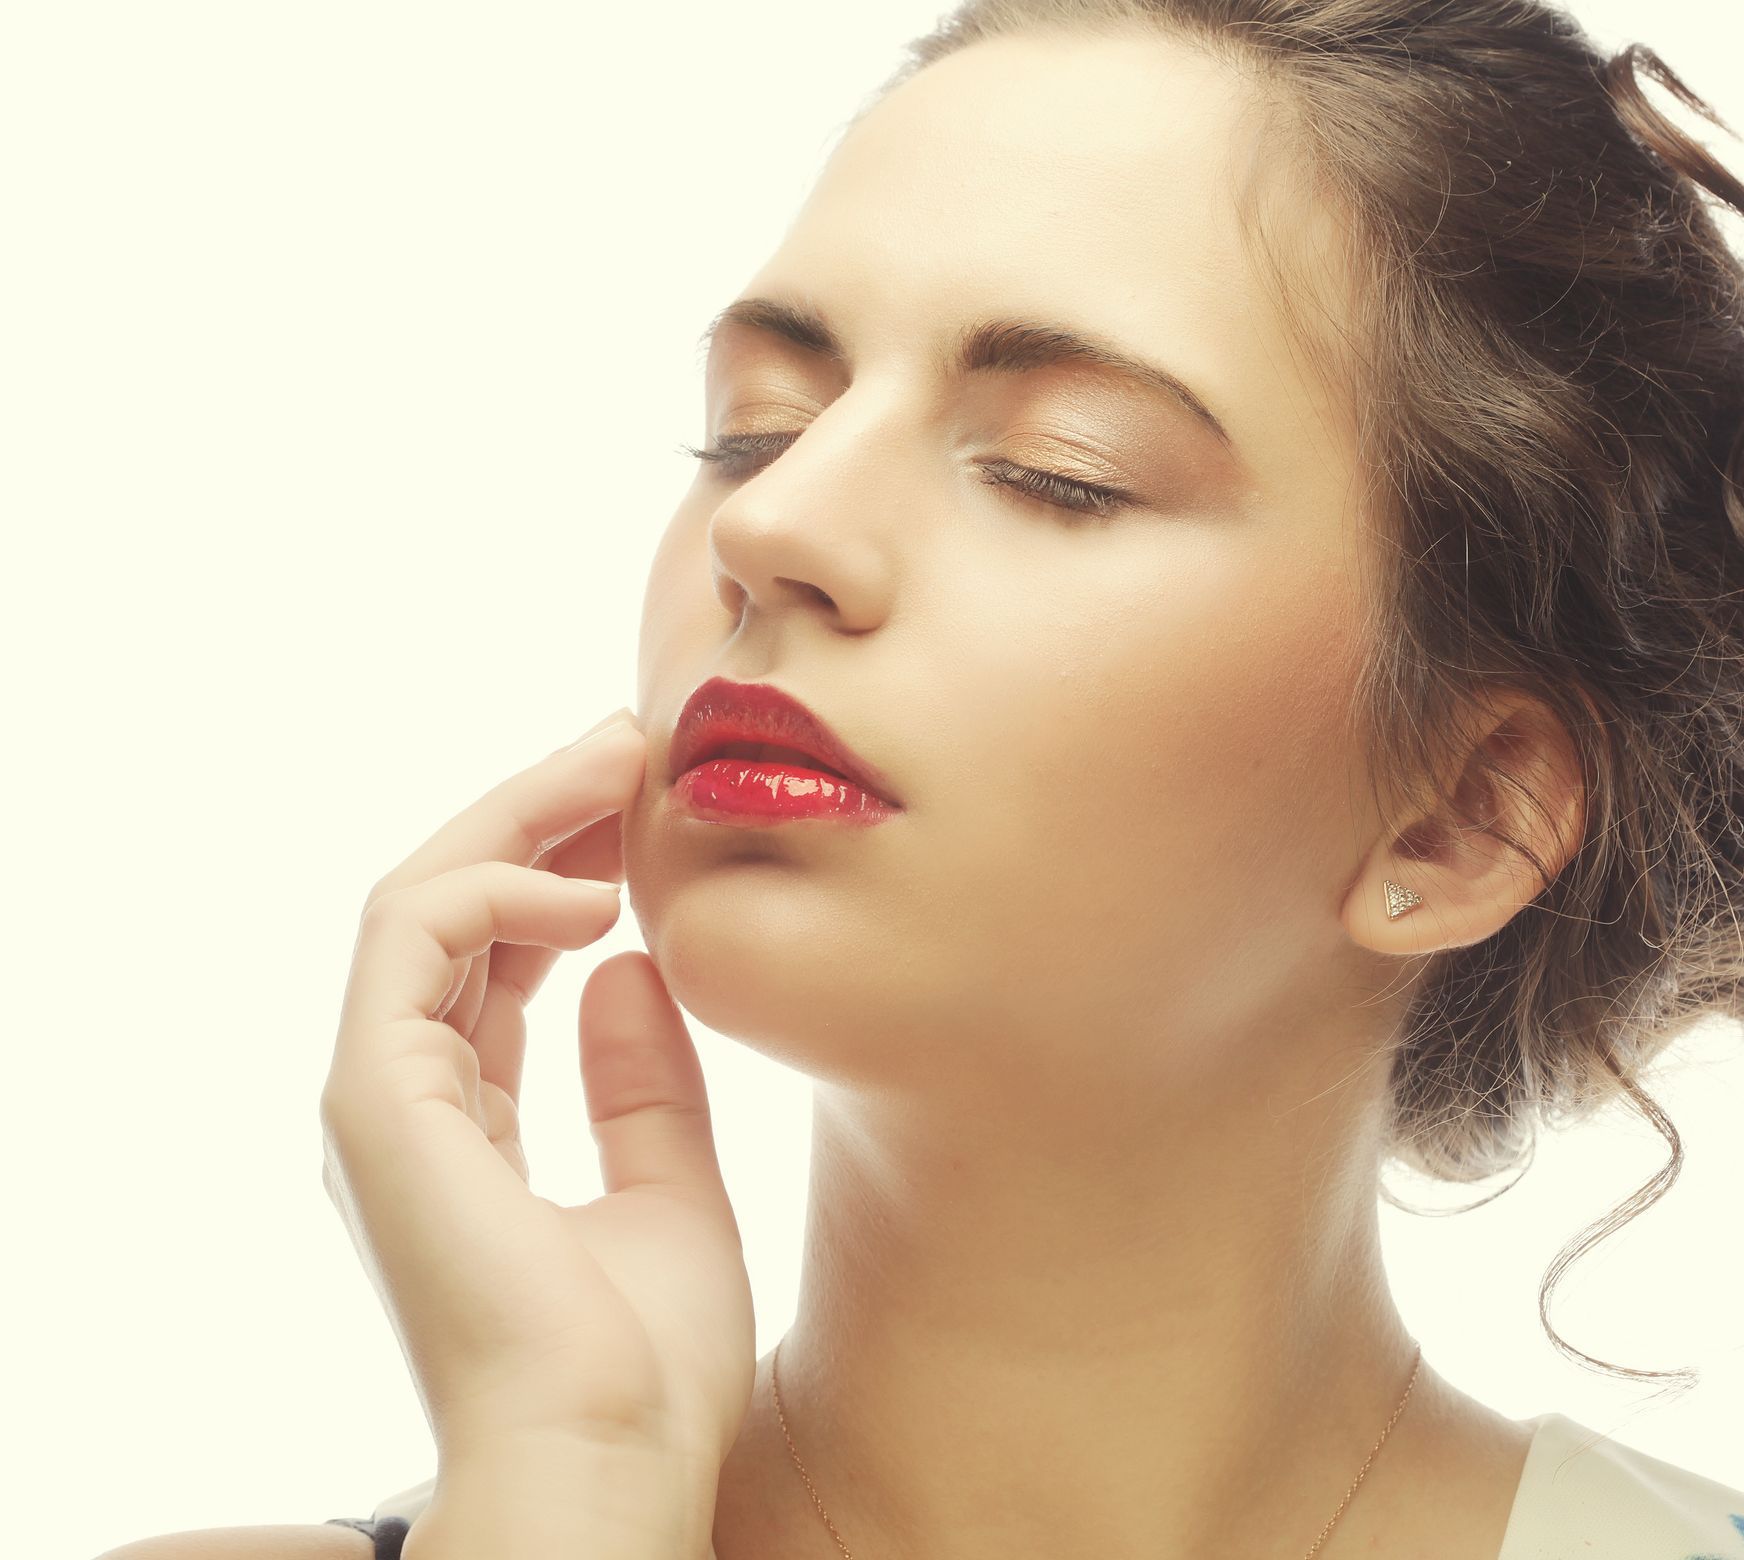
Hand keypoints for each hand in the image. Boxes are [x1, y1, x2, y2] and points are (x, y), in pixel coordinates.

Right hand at [319, 706, 755, 1476]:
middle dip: (539, 816)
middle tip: (629, 740)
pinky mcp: (373, 1097)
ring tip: (621, 761)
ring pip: (422, 898)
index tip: (647, 812)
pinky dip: (496, 886)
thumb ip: (645, 1083)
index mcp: (465, 1132)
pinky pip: (410, 935)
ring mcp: (380, 1099)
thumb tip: (630, 965)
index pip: (497, 963)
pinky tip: (597, 890)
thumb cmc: (648, 1366)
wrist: (612, 1464)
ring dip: (519, 817)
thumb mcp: (671, 1190)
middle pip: (455, 912)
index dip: (567, 871)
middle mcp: (408, 1105)